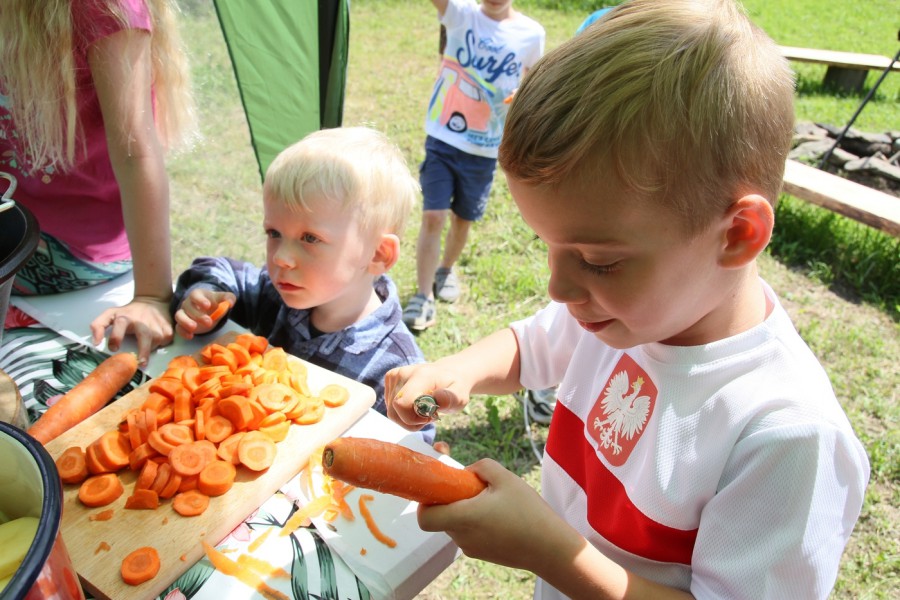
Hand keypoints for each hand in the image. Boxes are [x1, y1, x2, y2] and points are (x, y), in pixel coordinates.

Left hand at [90, 296, 173, 366]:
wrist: (152, 301)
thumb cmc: (129, 312)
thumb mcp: (110, 314)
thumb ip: (98, 325)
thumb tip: (96, 343)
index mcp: (125, 317)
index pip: (120, 325)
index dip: (116, 337)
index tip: (113, 348)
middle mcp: (143, 322)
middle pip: (145, 337)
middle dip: (144, 351)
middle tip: (141, 363)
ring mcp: (157, 326)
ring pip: (155, 343)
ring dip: (149, 348)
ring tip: (146, 343)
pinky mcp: (168, 329)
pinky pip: (164, 342)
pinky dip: (159, 344)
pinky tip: (155, 337)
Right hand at [174, 289, 235, 339]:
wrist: (209, 310)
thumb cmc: (214, 303)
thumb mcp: (223, 298)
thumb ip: (229, 298)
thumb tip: (230, 303)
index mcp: (198, 294)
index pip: (195, 295)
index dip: (200, 300)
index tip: (208, 306)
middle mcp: (188, 303)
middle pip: (188, 307)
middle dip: (198, 315)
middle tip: (209, 322)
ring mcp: (184, 313)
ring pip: (179, 316)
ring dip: (185, 322)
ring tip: (194, 328)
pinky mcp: (182, 324)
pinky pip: (178, 327)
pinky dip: (183, 332)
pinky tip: (190, 336)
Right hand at [384, 362, 471, 430]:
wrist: (448, 373)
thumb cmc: (454, 388)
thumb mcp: (460, 396)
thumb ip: (451, 399)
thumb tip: (438, 397)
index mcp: (421, 376)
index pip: (401, 404)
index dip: (413, 419)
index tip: (430, 416)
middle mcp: (403, 373)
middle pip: (394, 413)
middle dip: (411, 421)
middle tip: (428, 415)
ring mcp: (394, 375)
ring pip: (391, 413)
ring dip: (407, 418)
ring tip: (423, 410)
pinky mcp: (390, 378)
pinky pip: (390, 407)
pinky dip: (402, 412)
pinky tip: (415, 404)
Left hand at [417, 459, 564, 573]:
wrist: (550, 548)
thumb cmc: (528, 512)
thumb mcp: (505, 478)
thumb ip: (480, 467)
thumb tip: (467, 471)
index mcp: (463, 517)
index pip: (425, 517)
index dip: (425, 501)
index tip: (440, 486)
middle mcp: (462, 537)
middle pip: (442, 515)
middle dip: (452, 498)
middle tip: (473, 486)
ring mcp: (471, 548)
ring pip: (456, 523)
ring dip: (466, 510)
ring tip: (494, 501)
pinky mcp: (482, 554)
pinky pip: (469, 533)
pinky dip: (476, 522)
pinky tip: (500, 515)